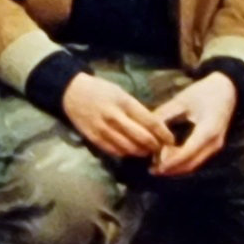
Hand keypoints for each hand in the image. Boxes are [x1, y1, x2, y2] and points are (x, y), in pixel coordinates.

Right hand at [61, 72, 176, 159]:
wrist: (71, 92)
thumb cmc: (100, 90)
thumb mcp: (121, 93)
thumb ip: (136, 110)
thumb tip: (154, 127)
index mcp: (124, 102)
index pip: (150, 122)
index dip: (164, 134)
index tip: (171, 140)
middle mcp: (115, 117)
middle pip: (142, 138)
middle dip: (155, 146)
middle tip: (160, 148)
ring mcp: (104, 130)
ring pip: (130, 148)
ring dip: (141, 152)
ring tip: (147, 151)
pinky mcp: (95, 139)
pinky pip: (115, 152)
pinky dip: (126, 153)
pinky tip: (130, 150)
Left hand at [149, 73, 237, 176]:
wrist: (227, 90)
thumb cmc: (204, 92)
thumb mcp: (182, 100)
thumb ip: (164, 114)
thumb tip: (146, 129)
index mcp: (208, 130)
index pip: (187, 152)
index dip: (170, 162)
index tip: (154, 166)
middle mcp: (214, 142)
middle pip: (191, 164)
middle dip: (171, 169)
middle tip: (152, 169)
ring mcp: (216, 146)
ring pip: (194, 164)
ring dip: (176, 168)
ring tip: (157, 166)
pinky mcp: (213, 146)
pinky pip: (197, 159)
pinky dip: (183, 162)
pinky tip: (169, 159)